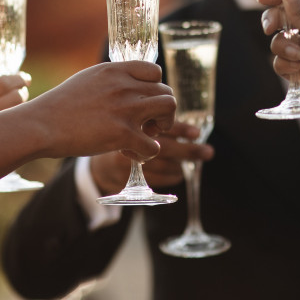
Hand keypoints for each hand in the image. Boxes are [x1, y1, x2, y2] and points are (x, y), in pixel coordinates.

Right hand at [0, 73, 30, 139]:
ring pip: (17, 112)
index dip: (16, 79)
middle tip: (23, 93)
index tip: (23, 78)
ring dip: (22, 108)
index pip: (0, 82)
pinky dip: (16, 124)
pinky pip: (12, 129)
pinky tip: (14, 124)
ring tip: (19, 108)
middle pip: (15, 96)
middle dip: (22, 93)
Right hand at [27, 61, 175, 161]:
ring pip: (169, 111)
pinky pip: (153, 145)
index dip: (156, 89)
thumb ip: (112, 79)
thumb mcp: (88, 79)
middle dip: (163, 111)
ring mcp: (126, 109)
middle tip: (149, 124)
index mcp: (115, 70)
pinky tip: (131, 153)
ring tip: (146, 135)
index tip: (145, 102)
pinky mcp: (123, 134)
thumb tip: (129, 83)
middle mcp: (125, 86)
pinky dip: (147, 153)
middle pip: (167, 92)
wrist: (41, 125)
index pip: (155, 72)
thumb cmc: (60, 106)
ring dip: (163, 127)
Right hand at [91, 122, 214, 194]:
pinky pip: (159, 180)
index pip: (158, 126)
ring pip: (164, 166)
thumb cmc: (116, 133)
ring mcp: (126, 165)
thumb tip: (188, 125)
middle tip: (208, 152)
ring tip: (190, 161)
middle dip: (190, 151)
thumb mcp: (128, 120)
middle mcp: (126, 145)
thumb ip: (150, 118)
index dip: (180, 128)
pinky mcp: (128, 181)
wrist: (92, 159)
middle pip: (166, 149)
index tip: (197, 133)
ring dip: (181, 164)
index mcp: (127, 124)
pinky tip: (178, 172)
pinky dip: (173, 176)